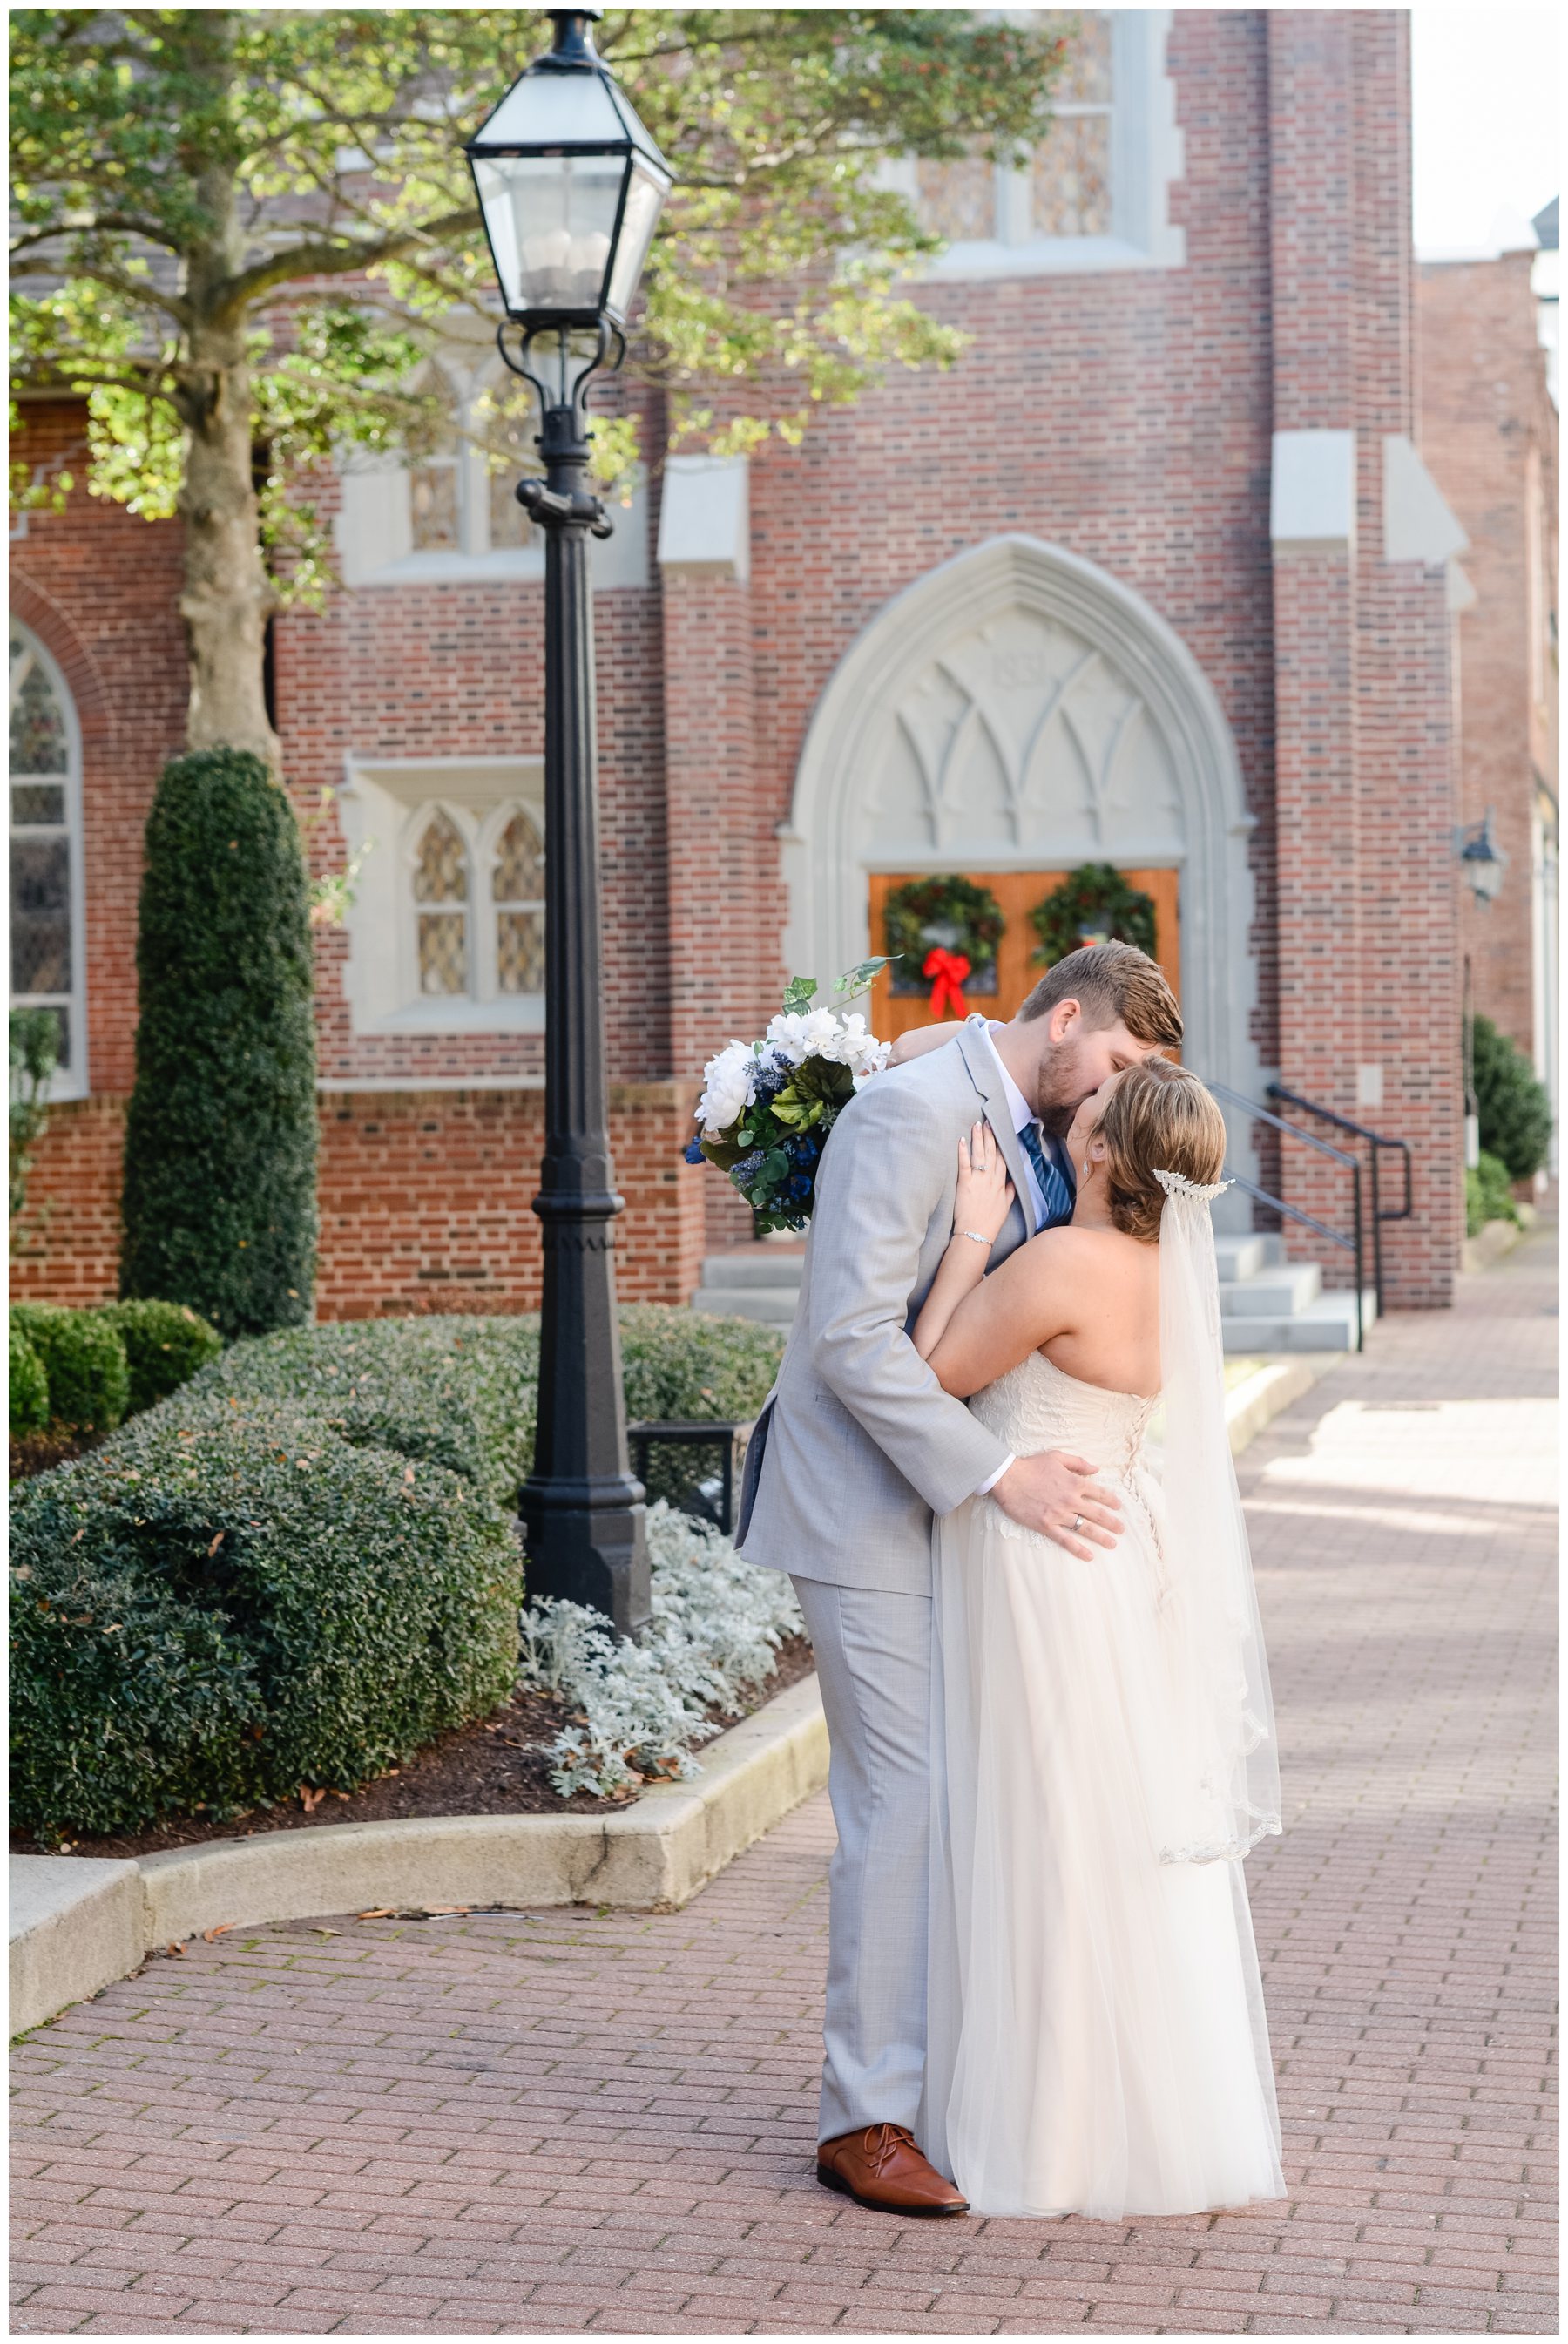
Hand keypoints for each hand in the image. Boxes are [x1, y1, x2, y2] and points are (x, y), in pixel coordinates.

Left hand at [954, 1120, 1014, 1245]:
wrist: (977, 1234)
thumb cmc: (990, 1222)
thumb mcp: (1006, 1207)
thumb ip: (1011, 1192)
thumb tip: (1014, 1181)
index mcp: (1001, 1184)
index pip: (1002, 1160)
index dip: (1000, 1145)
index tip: (999, 1133)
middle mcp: (991, 1179)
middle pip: (992, 1153)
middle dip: (990, 1136)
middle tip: (988, 1122)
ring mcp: (978, 1180)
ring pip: (980, 1155)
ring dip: (978, 1139)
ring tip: (976, 1125)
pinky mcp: (965, 1184)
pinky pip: (964, 1164)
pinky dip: (963, 1151)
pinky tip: (961, 1140)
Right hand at [992, 1449, 1120, 1558]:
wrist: (1008, 1478)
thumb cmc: (1031, 1465)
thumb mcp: (1057, 1456)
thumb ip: (1078, 1462)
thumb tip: (1096, 1469)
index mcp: (1074, 1483)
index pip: (1100, 1493)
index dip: (1111, 1501)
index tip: (1118, 1507)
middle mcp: (1070, 1500)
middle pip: (1097, 1514)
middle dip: (1112, 1523)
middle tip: (1122, 1530)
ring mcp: (1059, 1514)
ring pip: (1085, 1528)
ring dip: (1101, 1537)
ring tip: (1112, 1544)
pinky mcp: (1047, 1525)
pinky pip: (1066, 1540)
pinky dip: (1078, 1549)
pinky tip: (1089, 1556)